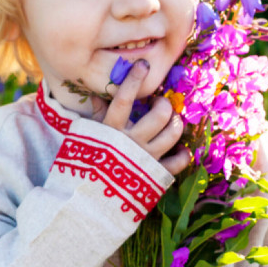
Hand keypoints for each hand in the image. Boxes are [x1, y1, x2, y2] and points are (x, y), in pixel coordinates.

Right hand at [91, 60, 190, 175]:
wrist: (87, 202)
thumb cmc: (85, 164)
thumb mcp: (85, 137)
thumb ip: (95, 115)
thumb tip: (96, 92)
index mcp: (111, 131)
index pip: (124, 98)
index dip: (134, 79)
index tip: (143, 65)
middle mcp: (131, 143)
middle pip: (158, 115)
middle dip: (163, 105)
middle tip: (160, 105)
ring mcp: (145, 159)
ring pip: (172, 134)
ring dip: (176, 124)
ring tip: (171, 122)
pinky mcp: (155, 176)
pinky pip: (177, 162)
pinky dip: (182, 155)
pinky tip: (180, 150)